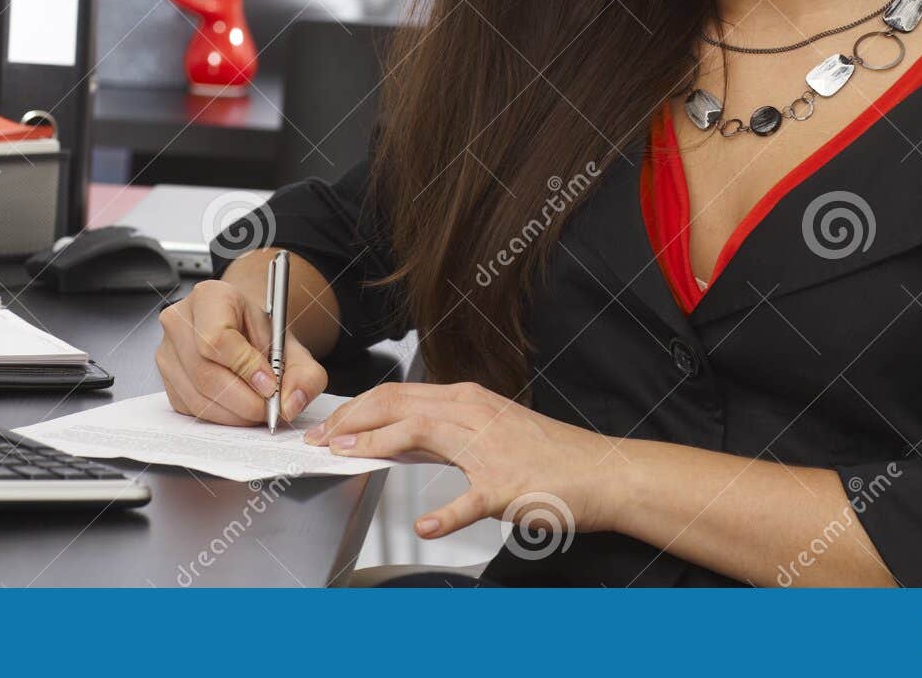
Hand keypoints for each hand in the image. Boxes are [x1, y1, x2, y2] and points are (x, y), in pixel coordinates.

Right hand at [155, 278, 327, 425]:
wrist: (242, 330)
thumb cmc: (260, 332)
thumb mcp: (292, 346)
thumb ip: (304, 374)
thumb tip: (290, 404)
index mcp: (210, 296)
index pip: (217, 338)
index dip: (246, 368)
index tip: (270, 385)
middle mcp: (180, 321)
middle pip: (205, 373)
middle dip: (245, 400)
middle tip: (271, 408)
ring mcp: (167, 351)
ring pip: (198, 397)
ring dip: (235, 414)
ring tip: (259, 407)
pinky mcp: (166, 379)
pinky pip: (192, 409)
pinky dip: (221, 417)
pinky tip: (239, 407)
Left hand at [303, 381, 621, 539]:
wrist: (600, 471)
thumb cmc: (547, 454)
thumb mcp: (488, 431)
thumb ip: (442, 434)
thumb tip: (395, 436)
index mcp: (468, 400)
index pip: (398, 393)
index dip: (356, 408)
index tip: (329, 425)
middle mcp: (474, 414)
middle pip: (398, 404)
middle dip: (351, 419)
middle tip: (321, 438)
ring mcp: (489, 448)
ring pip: (420, 433)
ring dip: (375, 443)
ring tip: (345, 455)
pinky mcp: (506, 486)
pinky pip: (469, 500)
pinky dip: (443, 516)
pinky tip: (423, 527)